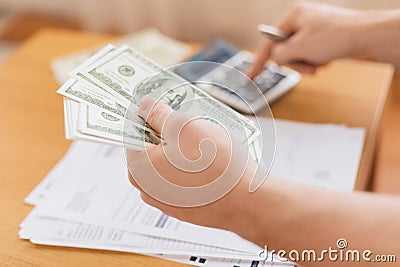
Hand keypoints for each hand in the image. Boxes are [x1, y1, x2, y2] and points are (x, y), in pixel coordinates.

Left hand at [126, 96, 258, 230]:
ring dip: (181, 150)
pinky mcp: (184, 207)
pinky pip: (182, 180)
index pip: (133, 132)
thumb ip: (159, 114)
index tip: (160, 105)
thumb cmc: (217, 166)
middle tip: (187, 122)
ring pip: (168, 164)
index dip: (147, 115)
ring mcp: (166, 201)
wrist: (247, 202)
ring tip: (204, 142)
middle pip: (151, 149)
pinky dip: (191, 168)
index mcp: (139, 168)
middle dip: (167, 132)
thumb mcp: (184, 126)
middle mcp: (147, 188)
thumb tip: (146, 106)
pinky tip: (210, 162)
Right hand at [249, 1, 371, 76]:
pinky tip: (327, 59)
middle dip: (295, 61)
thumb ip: (279, 55)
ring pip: (298, 54)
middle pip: (284, 49)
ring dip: (307, 63)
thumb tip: (275, 58)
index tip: (252, 75)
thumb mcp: (299, 48)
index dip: (259, 60)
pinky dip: (316, 61)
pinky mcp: (322, 38)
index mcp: (292, 16)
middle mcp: (301, 20)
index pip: (268, 41)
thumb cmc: (337, 36)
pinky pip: (310, 54)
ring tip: (320, 62)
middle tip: (306, 65)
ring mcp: (312, 29)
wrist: (367, 36)